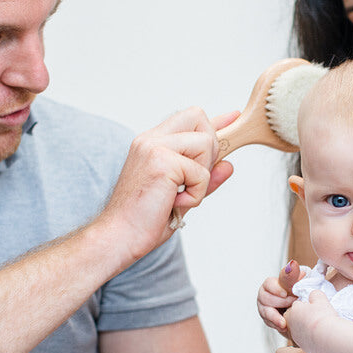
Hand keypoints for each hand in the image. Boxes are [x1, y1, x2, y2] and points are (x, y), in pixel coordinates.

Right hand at [98, 109, 235, 260]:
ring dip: (202, 175)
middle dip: (209, 148)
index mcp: (152, 143)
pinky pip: (201, 172)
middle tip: (190, 180)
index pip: (188, 119)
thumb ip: (204, 177)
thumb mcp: (182, 195)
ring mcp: (154, 147)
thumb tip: (228, 165)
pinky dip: (196, 194)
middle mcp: (151, 139)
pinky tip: (175, 203)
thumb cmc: (144, 220)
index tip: (232, 118)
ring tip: (179, 194)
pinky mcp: (162, 161)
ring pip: (205, 143)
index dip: (214, 121)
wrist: (120, 236)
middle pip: (198, 116)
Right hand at [257, 260, 302, 334]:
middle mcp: (265, 295)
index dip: (276, 289)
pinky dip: (276, 325)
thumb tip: (293, 267)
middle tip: (293, 304)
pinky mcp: (268, 319)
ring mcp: (264, 307)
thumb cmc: (297, 292)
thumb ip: (294, 276)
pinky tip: (284, 327)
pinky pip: (269, 322)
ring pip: (265, 312)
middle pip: (265, 298)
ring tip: (284, 322)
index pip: (268, 284)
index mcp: (271, 284)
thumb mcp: (297, 282)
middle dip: (280, 303)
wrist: (301, 307)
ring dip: (275, 317)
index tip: (285, 293)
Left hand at [284, 290, 336, 352]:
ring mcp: (295, 336)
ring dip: (307, 328)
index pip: (297, 306)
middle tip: (316, 318)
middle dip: (303, 318)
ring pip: (300, 330)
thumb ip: (315, 295)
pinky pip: (305, 339)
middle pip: (296, 318)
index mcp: (292, 311)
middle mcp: (290, 325)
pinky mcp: (301, 346)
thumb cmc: (323, 316)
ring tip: (319, 327)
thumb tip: (313, 295)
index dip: (306, 307)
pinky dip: (311, 337)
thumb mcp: (320, 299)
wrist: (327, 337)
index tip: (315, 309)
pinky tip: (320, 335)